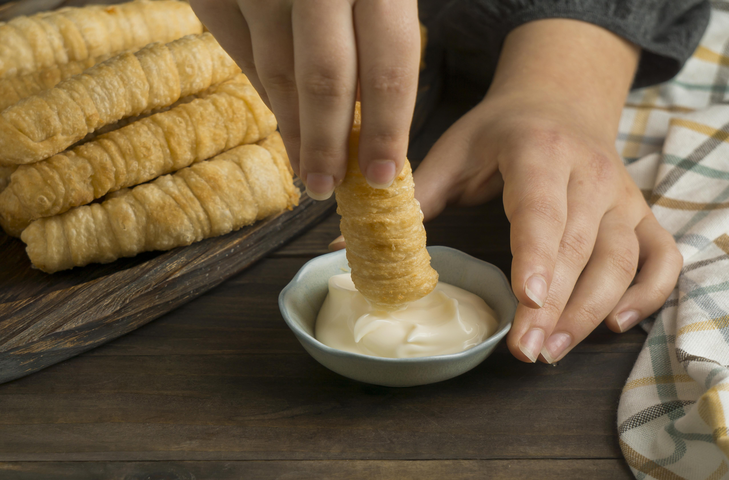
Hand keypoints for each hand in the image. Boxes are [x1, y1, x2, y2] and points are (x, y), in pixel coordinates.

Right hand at [190, 0, 420, 198]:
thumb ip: (386, 24)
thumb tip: (375, 114)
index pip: (389, 64)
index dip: (386, 128)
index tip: (381, 175)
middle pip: (325, 79)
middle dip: (327, 144)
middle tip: (327, 187)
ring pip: (275, 70)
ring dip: (292, 127)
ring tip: (305, 167)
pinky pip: (236, 46)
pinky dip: (260, 86)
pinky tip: (279, 114)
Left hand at [414, 19, 682, 362]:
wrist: (561, 99)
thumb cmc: (501, 130)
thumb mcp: (455, 150)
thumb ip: (412, 197)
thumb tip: (344, 247)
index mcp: (537, 151)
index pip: (542, 206)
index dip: (537, 252)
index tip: (528, 297)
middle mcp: (590, 173)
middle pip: (579, 245)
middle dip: (554, 305)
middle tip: (525, 351)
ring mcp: (621, 196)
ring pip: (622, 259)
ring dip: (591, 310)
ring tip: (551, 352)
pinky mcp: (639, 213)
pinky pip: (660, 258)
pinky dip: (648, 294)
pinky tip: (614, 325)